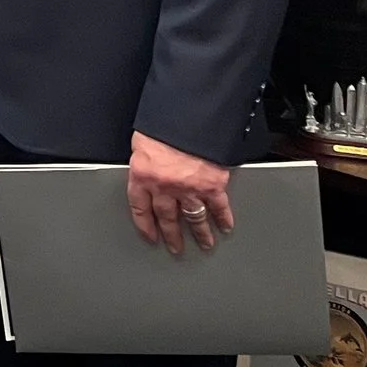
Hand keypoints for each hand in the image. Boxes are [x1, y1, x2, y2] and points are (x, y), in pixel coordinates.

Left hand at [127, 131, 231, 255]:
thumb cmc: (162, 125)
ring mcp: (189, 189)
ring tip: (204, 244)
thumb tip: (147, 170)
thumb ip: (145, 161)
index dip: (145, 225)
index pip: (140, 208)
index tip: (150, 236)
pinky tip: (226, 226)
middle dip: (172, 236)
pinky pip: (218, 207)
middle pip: (167, 219)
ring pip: (194, 219)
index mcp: (143, 176)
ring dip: (200, 233)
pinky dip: (223, 218)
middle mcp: (165, 188)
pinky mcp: (212, 186)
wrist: (187, 118)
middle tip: (176, 248)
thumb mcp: (142, 143)